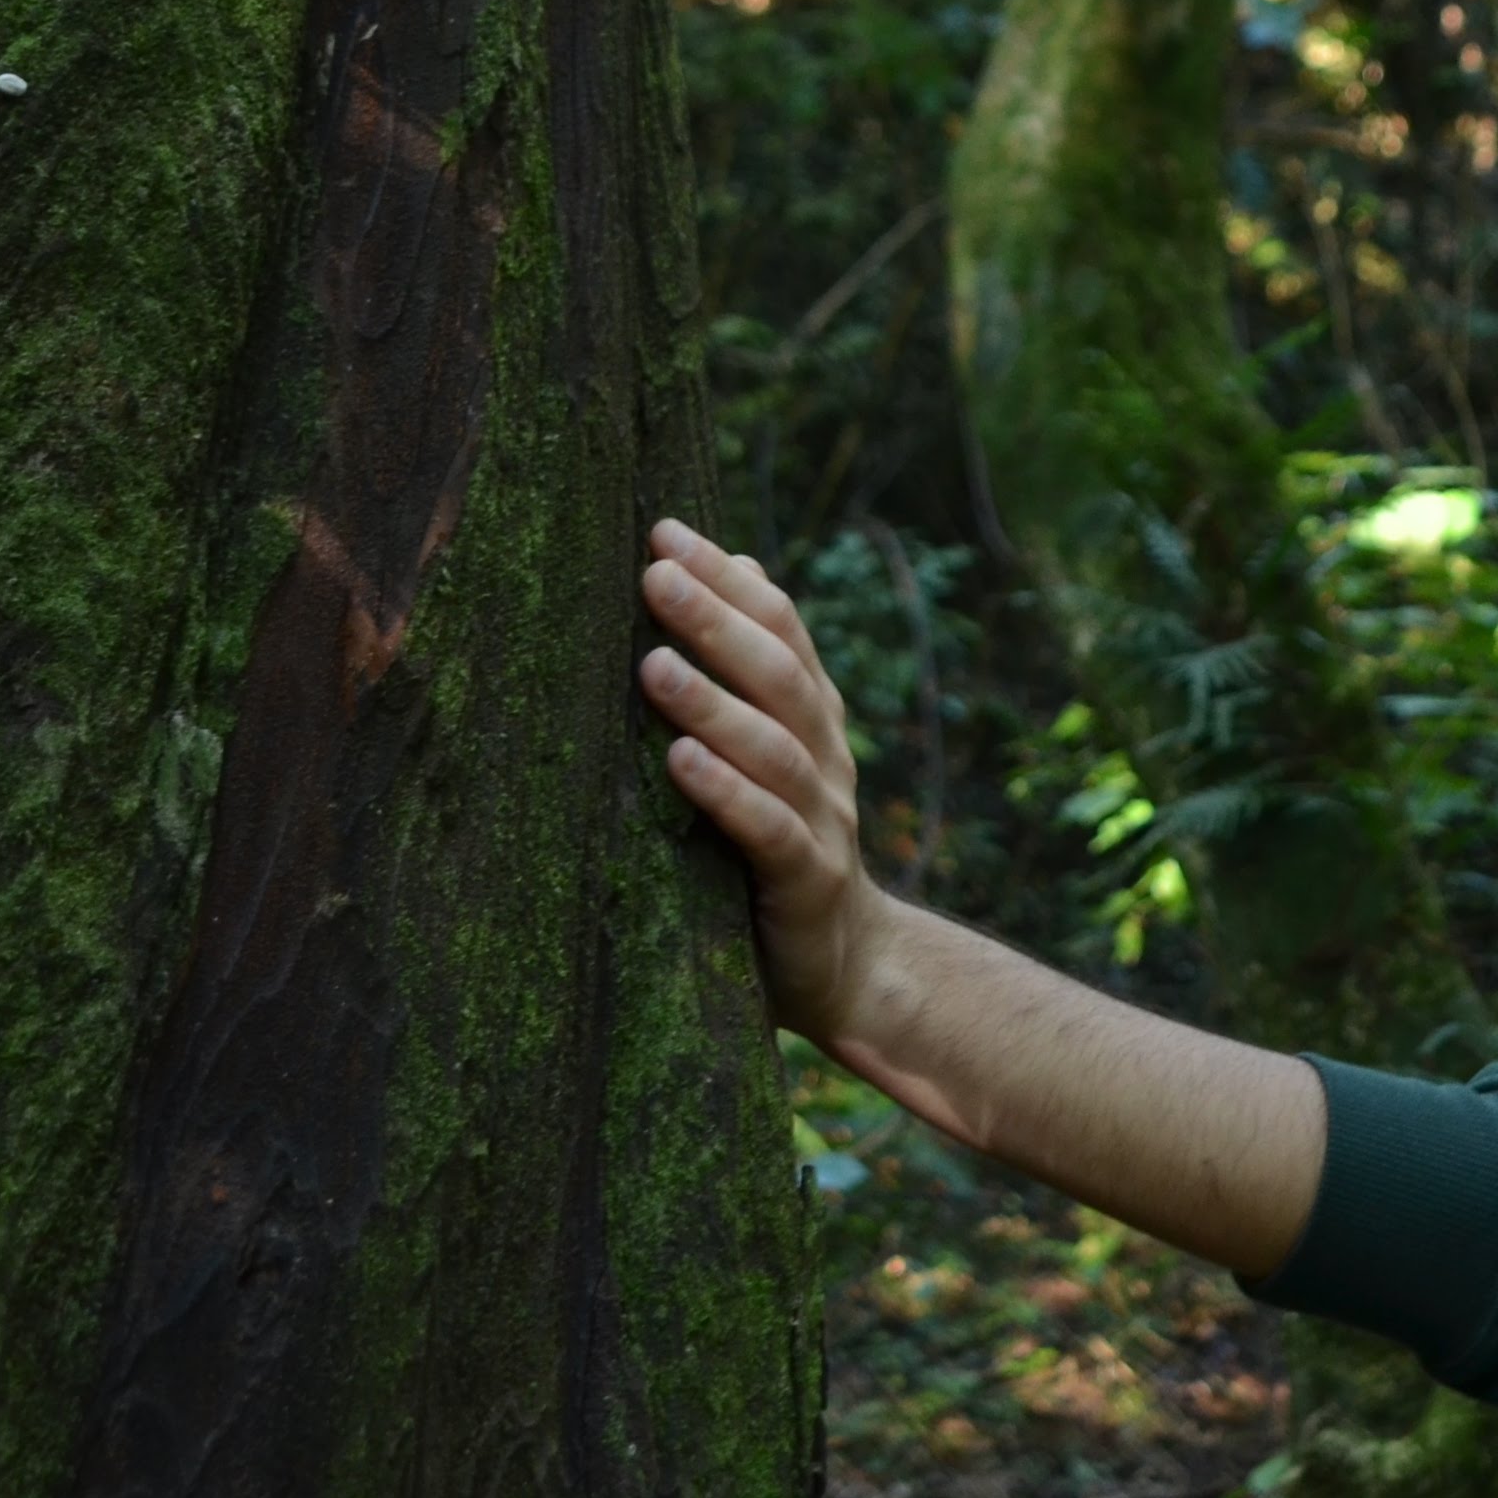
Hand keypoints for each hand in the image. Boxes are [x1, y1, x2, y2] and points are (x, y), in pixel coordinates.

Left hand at [638, 517, 889, 1043]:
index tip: (663, 532)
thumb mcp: (767, 749)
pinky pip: (769, 832)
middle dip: (715, 620)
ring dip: (711, 703)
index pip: (780, 627)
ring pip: (773, 749)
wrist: (845, 964)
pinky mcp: (807, 884)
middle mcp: (826, 756)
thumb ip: (752, 669)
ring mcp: (824, 819)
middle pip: (778, 675)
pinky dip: (726, 794)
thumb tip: (733, 561)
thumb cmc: (778, 843)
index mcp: (814, 715)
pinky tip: (681, 764)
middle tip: (654, 573)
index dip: (727, 579)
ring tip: (652, 666)